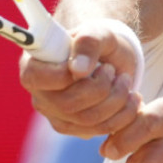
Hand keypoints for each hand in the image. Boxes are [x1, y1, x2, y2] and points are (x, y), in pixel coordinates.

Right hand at [19, 19, 141, 137]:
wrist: (111, 59)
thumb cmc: (98, 42)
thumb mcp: (97, 32)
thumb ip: (88, 43)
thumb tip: (77, 70)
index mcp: (33, 66)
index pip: (36, 78)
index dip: (65, 74)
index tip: (95, 64)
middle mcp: (40, 96)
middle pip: (67, 104)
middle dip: (101, 87)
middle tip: (113, 71)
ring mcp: (56, 116)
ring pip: (88, 120)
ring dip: (116, 99)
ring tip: (124, 80)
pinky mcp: (76, 129)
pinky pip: (101, 130)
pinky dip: (123, 114)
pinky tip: (129, 97)